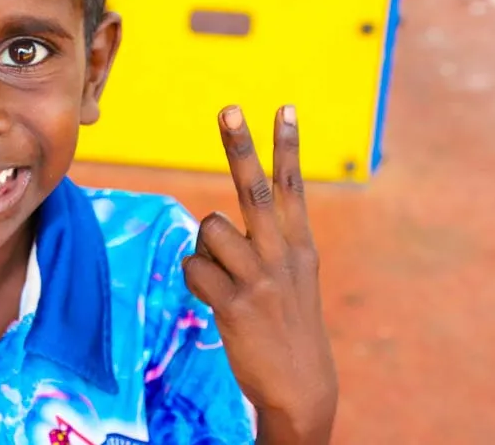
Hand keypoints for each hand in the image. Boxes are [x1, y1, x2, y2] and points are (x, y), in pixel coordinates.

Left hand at [182, 106, 337, 444]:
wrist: (301, 387)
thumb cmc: (288, 326)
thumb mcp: (293, 279)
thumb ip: (266, 245)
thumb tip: (212, 220)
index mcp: (300, 246)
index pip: (293, 186)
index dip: (286, 146)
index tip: (283, 106)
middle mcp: (282, 256)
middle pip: (255, 190)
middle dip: (240, 147)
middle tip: (227, 108)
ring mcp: (260, 279)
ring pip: (209, 228)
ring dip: (205, 247)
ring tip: (223, 275)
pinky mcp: (235, 305)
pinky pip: (193, 268)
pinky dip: (194, 278)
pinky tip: (213, 298)